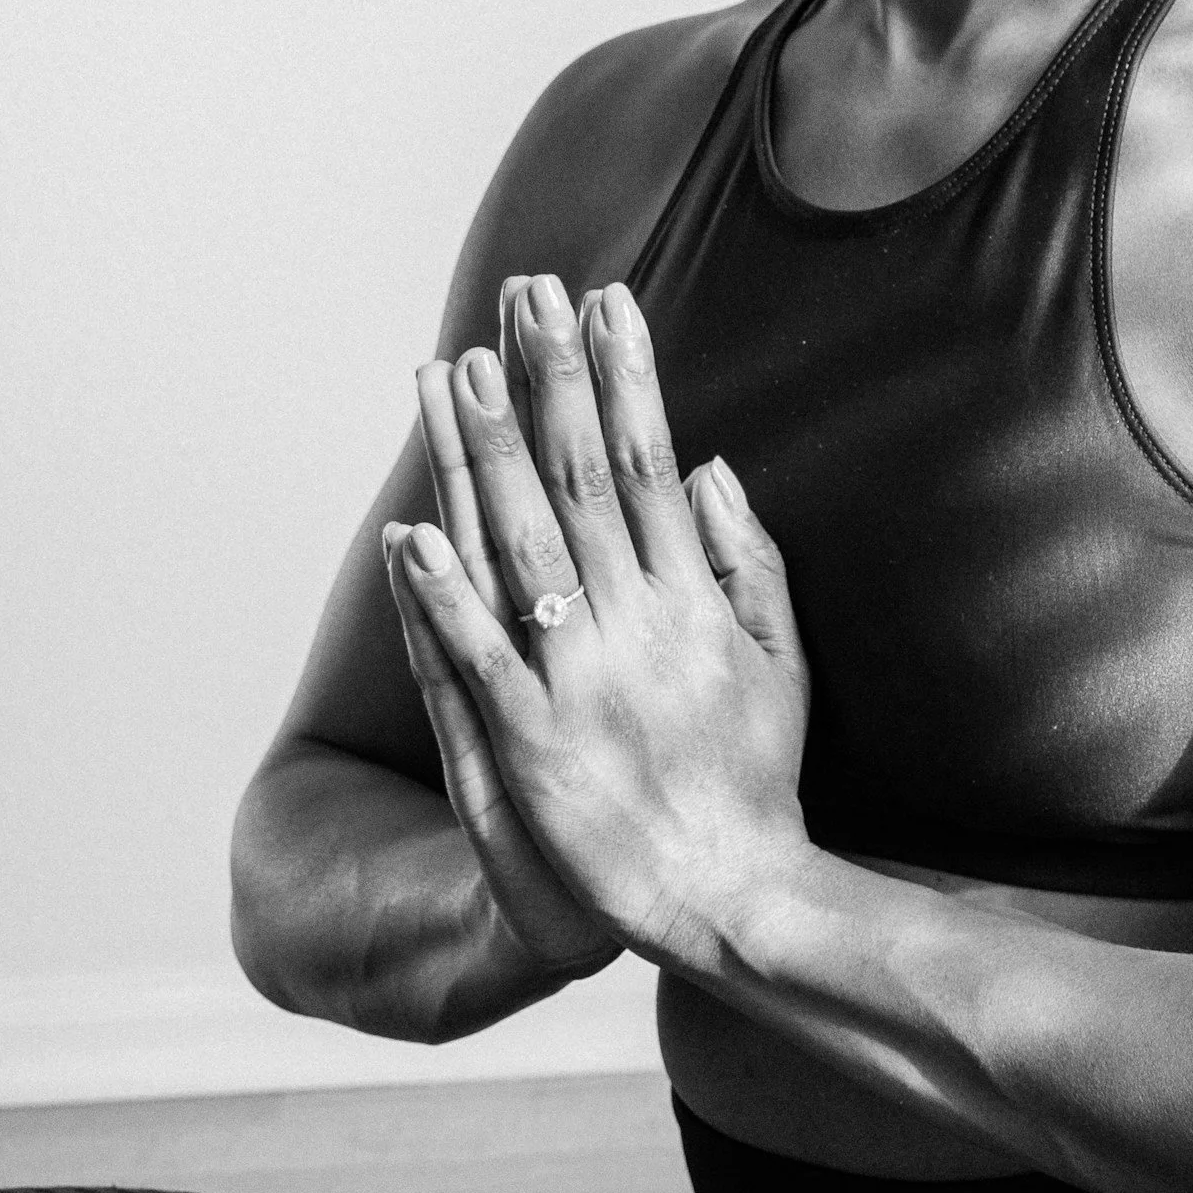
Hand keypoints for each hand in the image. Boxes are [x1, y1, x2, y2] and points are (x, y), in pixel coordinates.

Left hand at [391, 274, 812, 972]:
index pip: (648, 461)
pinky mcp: (532, 746)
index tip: (602, 301)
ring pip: (521, 547)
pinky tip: (410, 531)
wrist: (731, 896)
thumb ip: (750, 557)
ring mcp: (580, 682)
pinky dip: (443, 596)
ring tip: (457, 370)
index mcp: (693, 596)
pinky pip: (477, 659)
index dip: (623, 376)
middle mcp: (635, 623)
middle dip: (549, 379)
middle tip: (524, 296)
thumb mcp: (782, 657)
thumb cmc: (753, 777)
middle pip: (579, 480)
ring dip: (485, 454)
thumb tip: (710, 465)